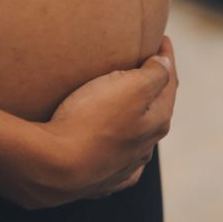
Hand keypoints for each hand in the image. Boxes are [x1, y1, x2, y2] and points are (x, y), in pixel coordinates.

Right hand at [15, 37, 177, 208]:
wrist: (54, 168)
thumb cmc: (91, 121)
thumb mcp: (129, 87)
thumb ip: (154, 73)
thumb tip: (166, 64)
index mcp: (157, 121)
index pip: (169, 82)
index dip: (166, 58)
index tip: (161, 39)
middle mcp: (146, 147)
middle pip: (156, 110)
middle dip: (154, 89)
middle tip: (148, 67)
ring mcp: (123, 167)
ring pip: (138, 138)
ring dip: (137, 120)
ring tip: (126, 106)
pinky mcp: (99, 182)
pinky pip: (116, 164)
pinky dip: (119, 153)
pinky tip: (115, 152)